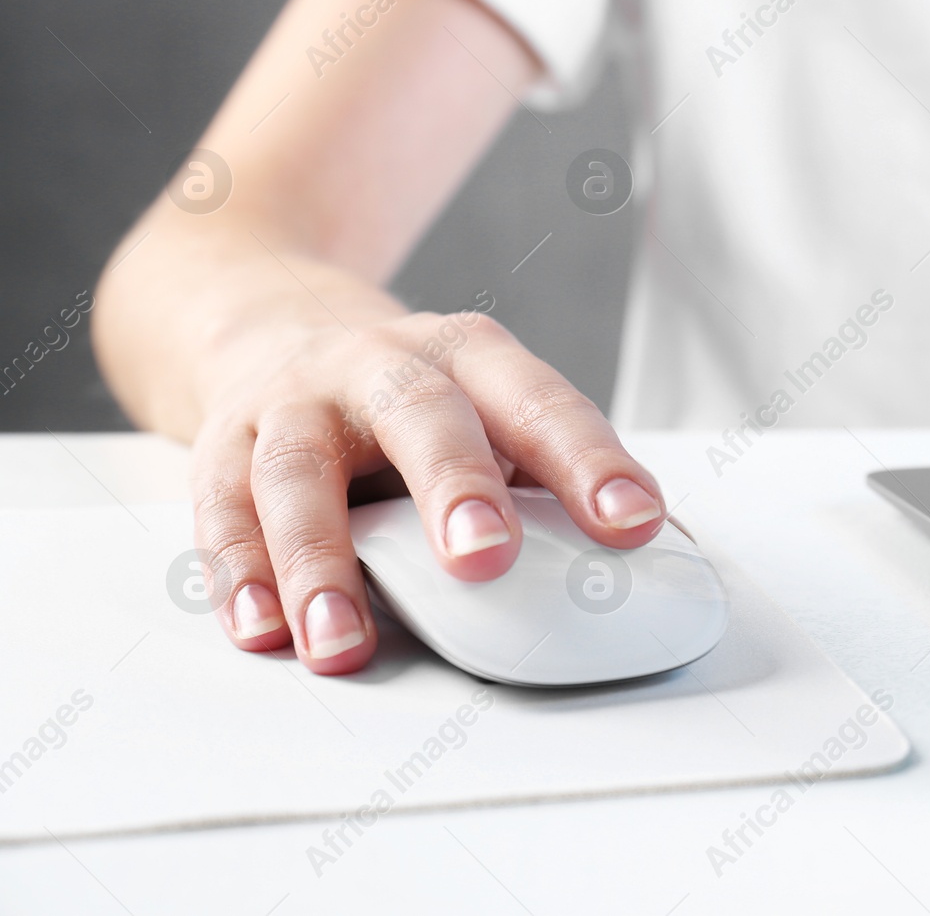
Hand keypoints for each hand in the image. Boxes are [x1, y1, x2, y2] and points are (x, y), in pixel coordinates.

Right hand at [188, 309, 663, 673]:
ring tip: (343, 641)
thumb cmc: (415, 395)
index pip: (540, 403)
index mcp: (472, 357)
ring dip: (320, 561)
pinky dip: (238, 573)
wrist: (274, 322)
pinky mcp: (223, 444)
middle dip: (456, 485)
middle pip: (421, 415)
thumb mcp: (492, 407)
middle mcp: (382, 366)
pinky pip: (222, 509)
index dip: (589, 462)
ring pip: (300, 473)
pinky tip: (261, 627)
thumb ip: (560, 476)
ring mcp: (296, 402)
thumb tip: (675, 555)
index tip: (633, 524)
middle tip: (486, 558)